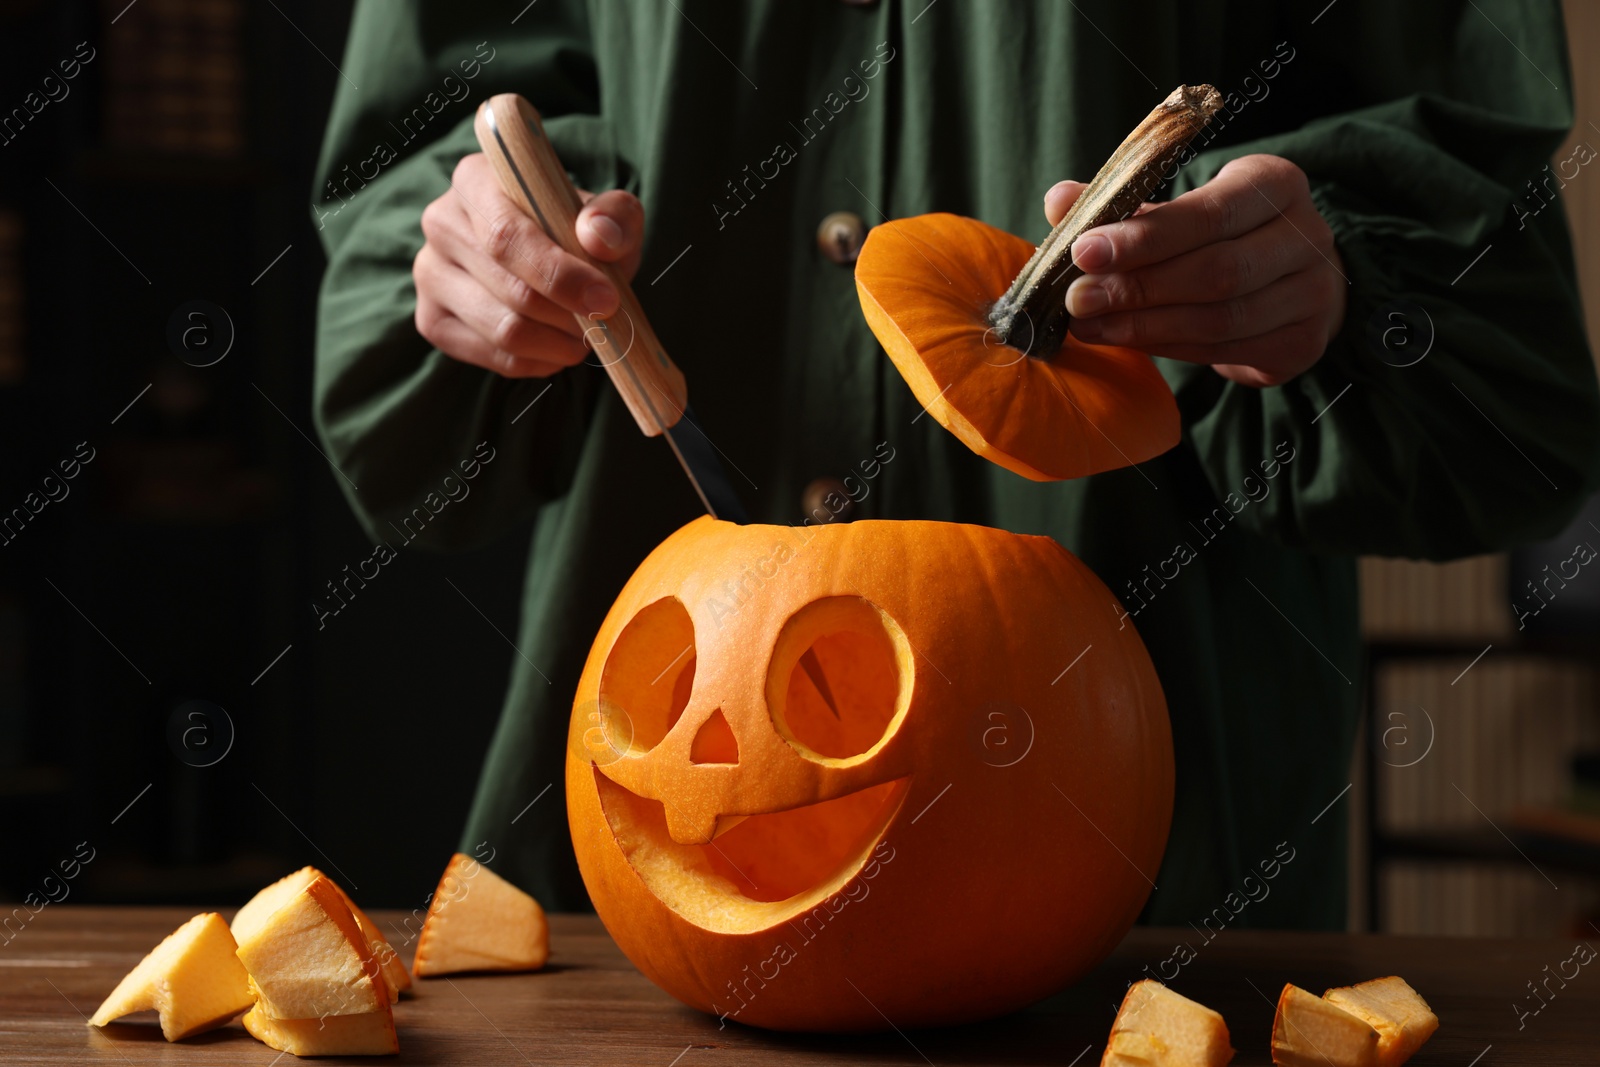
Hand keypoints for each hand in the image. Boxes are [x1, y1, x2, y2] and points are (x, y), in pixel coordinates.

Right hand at [414, 152, 644, 376]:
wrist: (551, 258)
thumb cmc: (578, 230)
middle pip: (512, 291)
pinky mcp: (433, 320)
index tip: (606, 300)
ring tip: (586, 333)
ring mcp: (430, 274)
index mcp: (476, 180)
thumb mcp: (610, 214)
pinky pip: (494, 357)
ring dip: (559, 343)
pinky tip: (558, 345)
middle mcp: (441, 223)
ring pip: (504, 331)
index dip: (559, 276)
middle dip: (569, 315)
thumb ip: (614, 217)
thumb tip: (599, 236)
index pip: (507, 237)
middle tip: (604, 320)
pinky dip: (539, 361)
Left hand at [1051, 154, 1346, 386]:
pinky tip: (1127, 340)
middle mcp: (1306, 236)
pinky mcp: (1302, 341)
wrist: (1291, 282)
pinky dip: (1167, 347)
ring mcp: (1312, 293)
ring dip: (1144, 326)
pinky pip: (1223, 350)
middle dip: (1137, 288)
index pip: (1208, 214)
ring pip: (1219, 319)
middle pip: (1215, 271)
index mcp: (1275, 183)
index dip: (1144, 238)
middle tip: (1077, 300)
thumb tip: (1058, 200)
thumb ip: (1122, 206)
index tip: (1083, 252)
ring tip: (1090, 327)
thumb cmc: (1221, 235)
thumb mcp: (1179, 209)